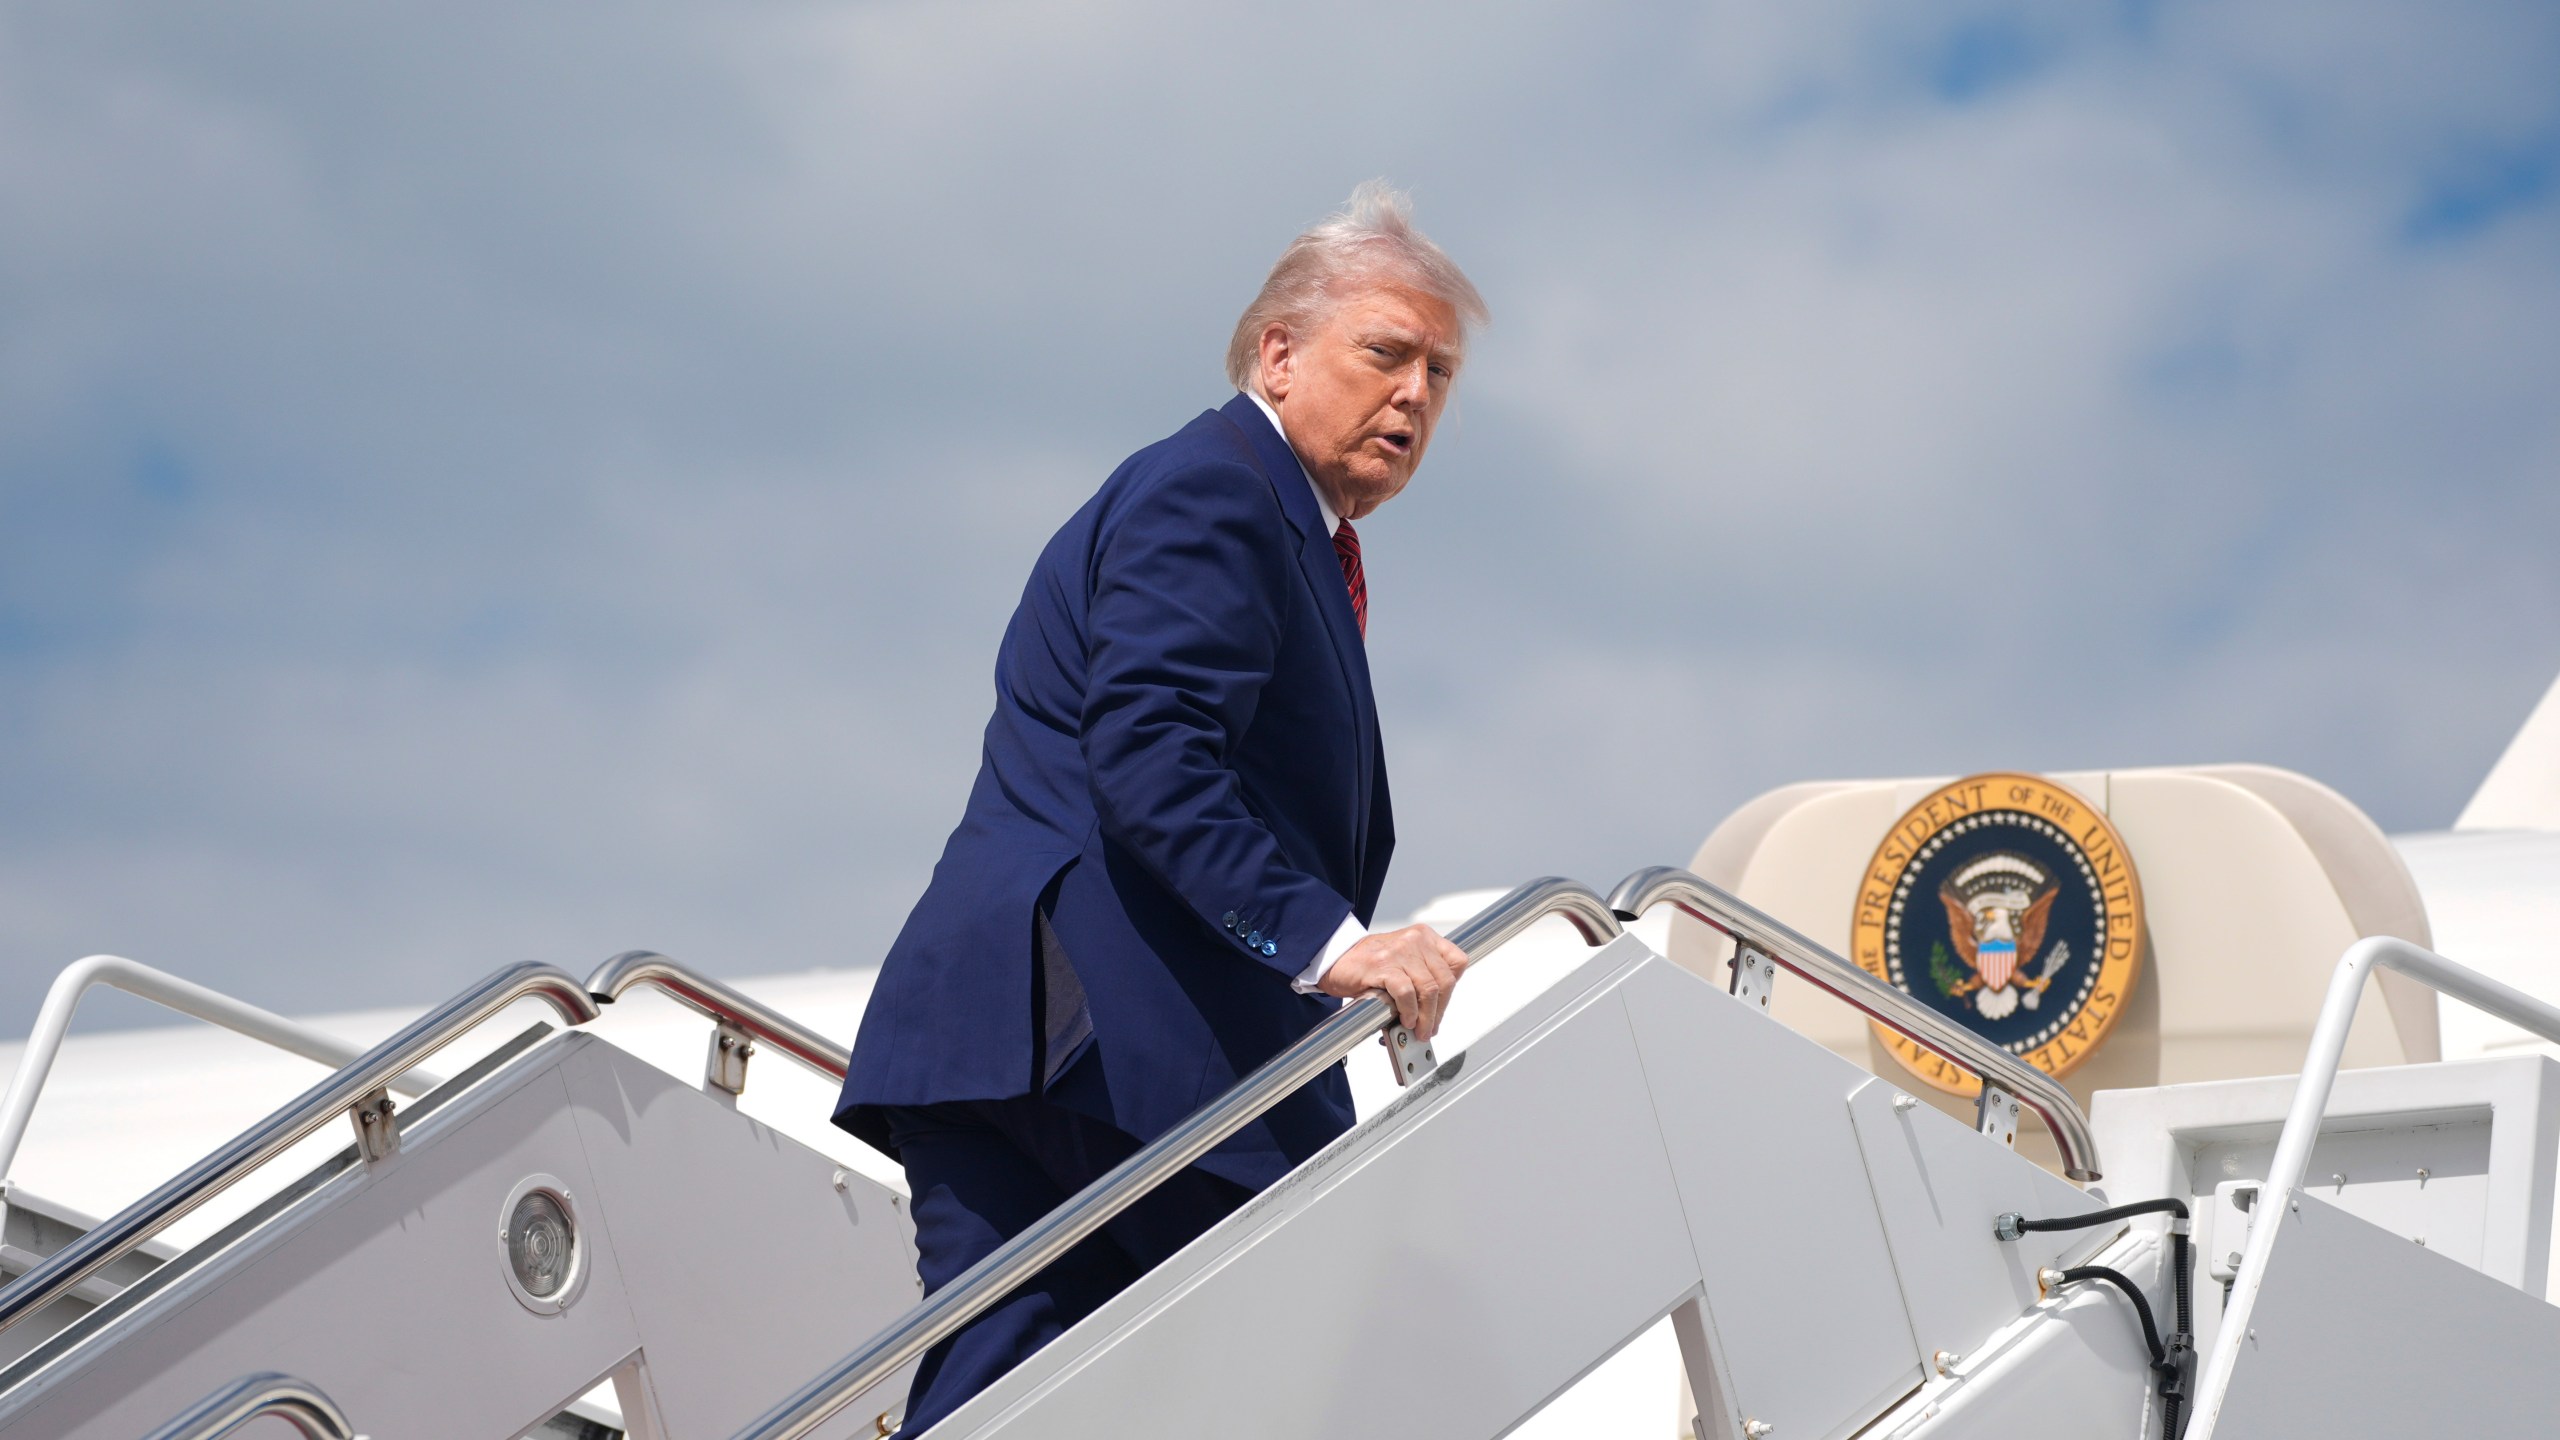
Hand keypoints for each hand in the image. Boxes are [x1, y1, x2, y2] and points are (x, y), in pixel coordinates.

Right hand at [1317, 924, 1470, 1041]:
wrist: (1335, 958)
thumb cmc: (1368, 963)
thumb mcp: (1402, 960)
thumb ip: (1422, 976)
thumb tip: (1435, 1010)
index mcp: (1424, 937)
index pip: (1456, 963)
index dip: (1452, 990)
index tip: (1441, 1006)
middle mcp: (1415, 940)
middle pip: (1444, 981)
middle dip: (1439, 1011)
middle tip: (1430, 1028)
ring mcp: (1399, 952)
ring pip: (1428, 989)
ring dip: (1426, 1017)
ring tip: (1418, 1029)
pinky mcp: (1383, 966)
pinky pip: (1406, 993)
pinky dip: (1409, 1011)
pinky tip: (1405, 1019)